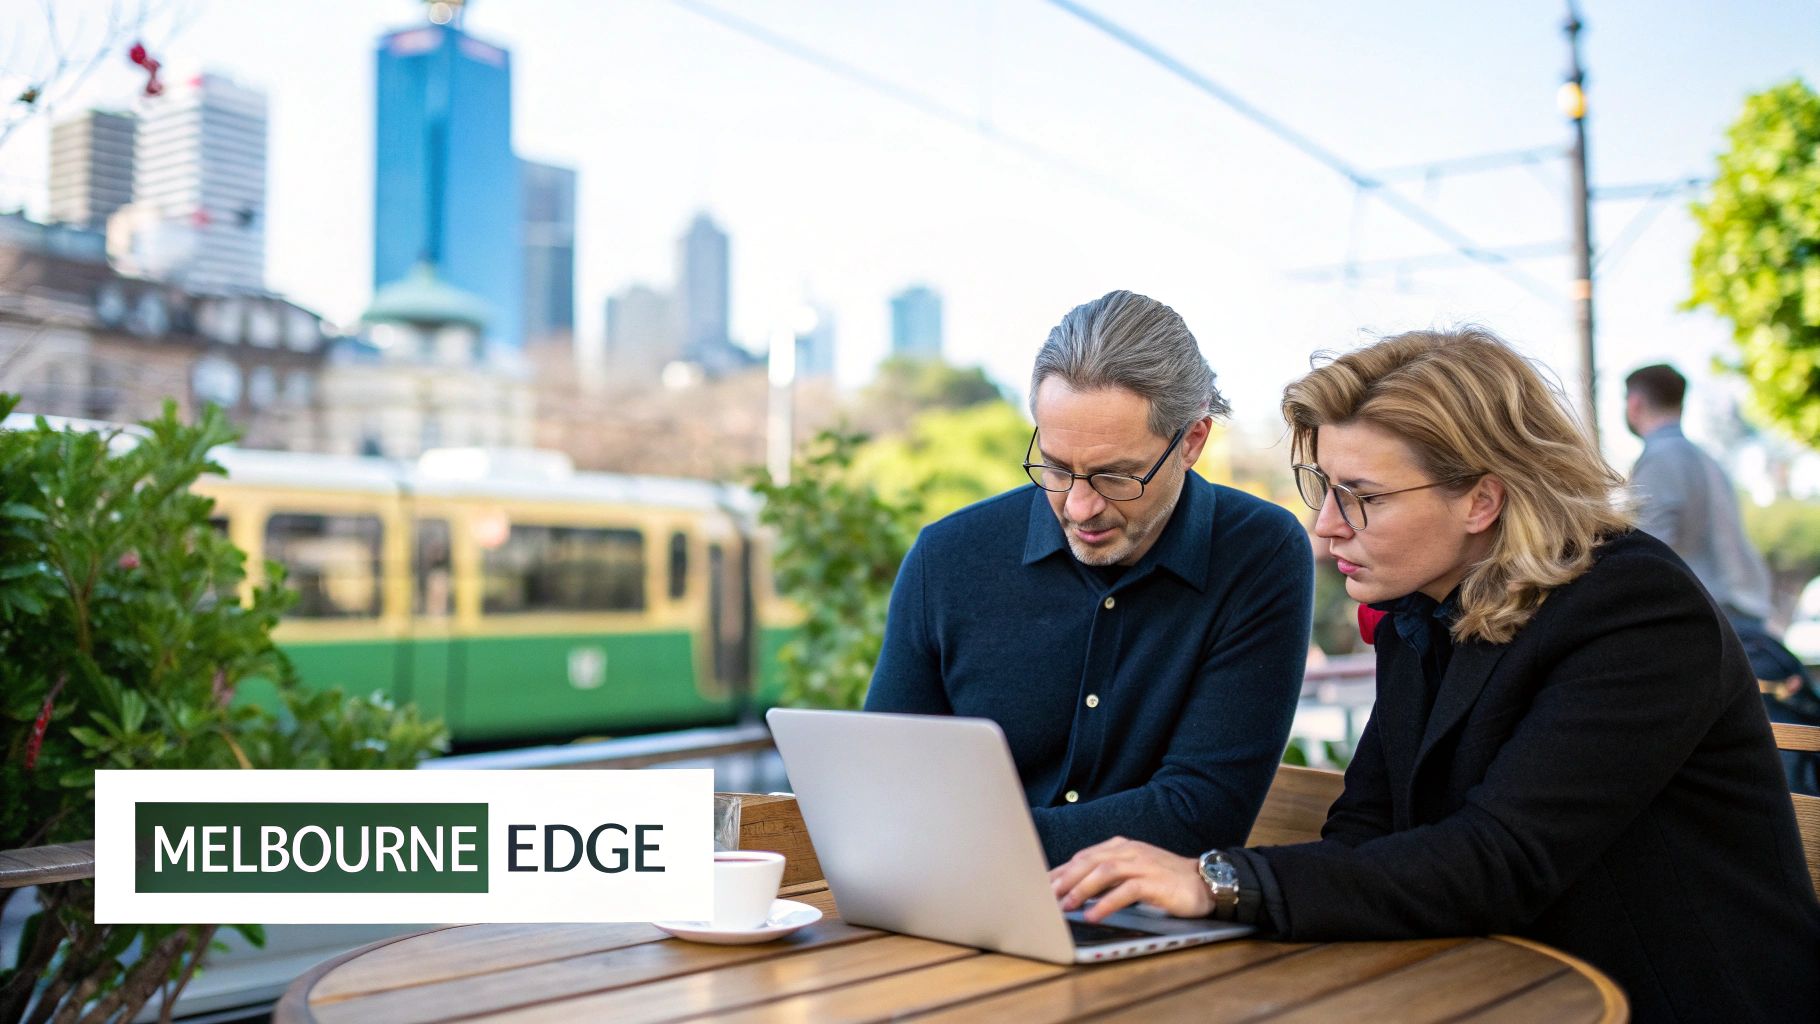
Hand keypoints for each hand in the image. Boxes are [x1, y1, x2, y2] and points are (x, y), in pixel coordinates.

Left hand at [1048, 836, 1214, 922]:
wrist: (1204, 881)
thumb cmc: (1165, 879)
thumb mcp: (1132, 871)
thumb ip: (1107, 876)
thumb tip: (1074, 890)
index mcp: (1120, 846)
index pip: (1082, 857)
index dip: (1060, 872)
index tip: (1041, 887)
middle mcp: (1129, 851)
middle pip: (1088, 861)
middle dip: (1064, 879)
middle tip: (1045, 897)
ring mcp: (1142, 864)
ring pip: (1104, 872)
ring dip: (1081, 889)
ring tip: (1065, 906)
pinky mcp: (1155, 881)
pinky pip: (1126, 890)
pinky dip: (1107, 903)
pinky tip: (1094, 915)